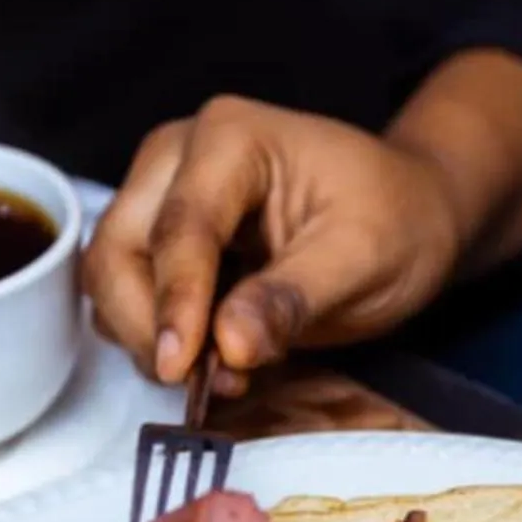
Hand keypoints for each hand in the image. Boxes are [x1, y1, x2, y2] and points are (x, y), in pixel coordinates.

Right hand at [83, 97, 463, 386]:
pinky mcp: (159, 238)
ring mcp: (161, 196)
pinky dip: (156, 335)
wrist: (410, 211)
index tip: (179, 367)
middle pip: (120, 248)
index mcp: (230, 138)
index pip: (180, 228)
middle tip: (200, 384)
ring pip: (111, 276)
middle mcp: (177, 157)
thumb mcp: (364, 259)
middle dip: (148, 324)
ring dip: (148, 336)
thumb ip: (292, 299)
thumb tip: (229, 345)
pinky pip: (129, 294)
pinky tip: (211, 361)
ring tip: (218, 375)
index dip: (175, 303)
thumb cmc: (396, 220)